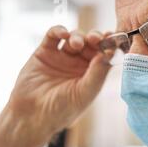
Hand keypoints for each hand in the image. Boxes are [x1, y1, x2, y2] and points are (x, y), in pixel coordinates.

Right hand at [0, 26, 112, 146]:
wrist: (33, 115)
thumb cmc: (62, 109)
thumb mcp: (85, 92)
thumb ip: (98, 73)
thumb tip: (109, 52)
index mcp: (93, 75)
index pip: (105, 55)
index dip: (110, 46)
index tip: (114, 38)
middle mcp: (79, 65)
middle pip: (91, 44)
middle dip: (95, 38)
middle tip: (96, 38)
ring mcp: (62, 58)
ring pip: (74, 38)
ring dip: (78, 36)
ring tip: (77, 43)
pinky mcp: (45, 53)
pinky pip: (53, 36)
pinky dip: (59, 31)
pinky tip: (63, 34)